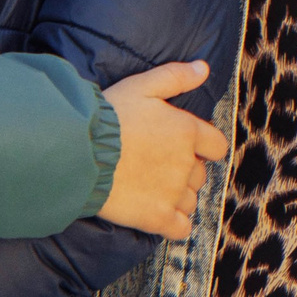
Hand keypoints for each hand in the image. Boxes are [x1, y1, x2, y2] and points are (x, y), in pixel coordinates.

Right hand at [95, 60, 228, 239]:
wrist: (80, 151)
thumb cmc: (109, 116)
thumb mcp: (142, 86)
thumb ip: (176, 76)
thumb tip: (204, 68)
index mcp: (187, 132)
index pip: (216, 146)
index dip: (202, 147)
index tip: (182, 147)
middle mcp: (186, 164)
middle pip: (199, 174)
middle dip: (183, 171)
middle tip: (154, 165)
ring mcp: (172, 193)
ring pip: (190, 200)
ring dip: (176, 196)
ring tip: (149, 188)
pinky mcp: (157, 218)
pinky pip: (181, 228)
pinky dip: (173, 224)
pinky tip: (157, 214)